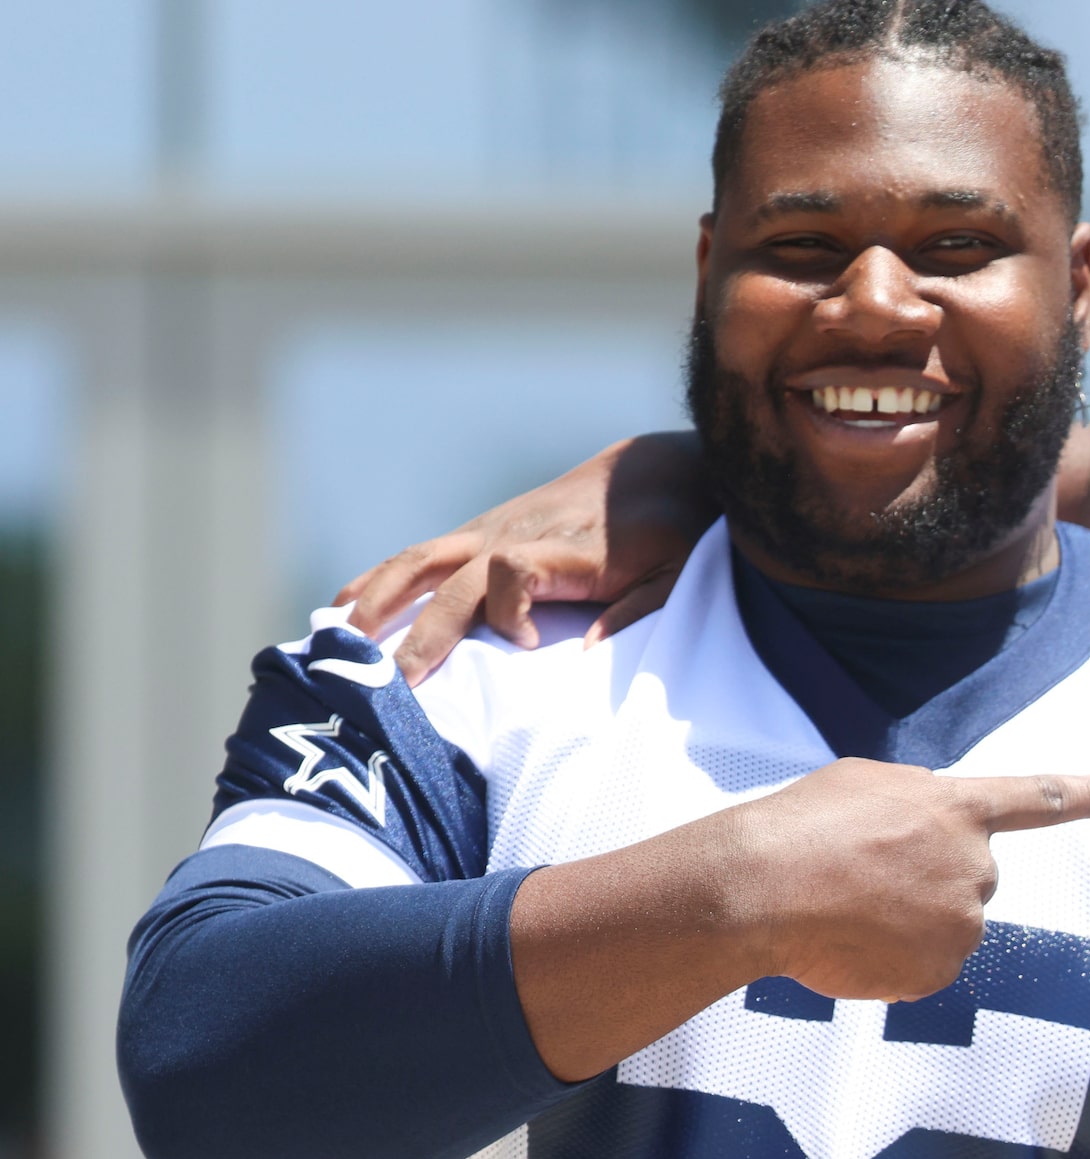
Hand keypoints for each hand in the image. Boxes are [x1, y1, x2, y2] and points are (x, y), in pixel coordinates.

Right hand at [332, 431, 712, 683]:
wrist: (655, 472)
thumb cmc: (675, 532)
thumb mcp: (679, 573)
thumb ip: (639, 609)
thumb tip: (585, 652)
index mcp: (568, 550)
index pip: (514, 570)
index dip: (509, 609)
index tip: (524, 644)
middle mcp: (518, 536)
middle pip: (455, 580)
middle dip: (423, 635)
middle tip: (393, 687)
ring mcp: (493, 530)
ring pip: (421, 562)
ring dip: (380, 601)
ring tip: (341, 645)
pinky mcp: (482, 531)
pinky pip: (421, 555)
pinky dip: (381, 579)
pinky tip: (344, 606)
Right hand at [511, 766, 1089, 1081]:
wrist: (763, 888)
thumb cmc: (800, 828)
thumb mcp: (863, 784)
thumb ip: (915, 799)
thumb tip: (930, 820)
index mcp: (957, 807)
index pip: (1038, 798)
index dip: (1089, 794)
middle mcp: (976, 863)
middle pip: (970, 880)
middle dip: (929, 882)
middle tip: (863, 879)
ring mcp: (963, 920)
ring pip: (945, 927)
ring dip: (905, 923)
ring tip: (846, 907)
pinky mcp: (941, 969)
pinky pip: (922, 969)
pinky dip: (890, 963)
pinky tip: (849, 942)